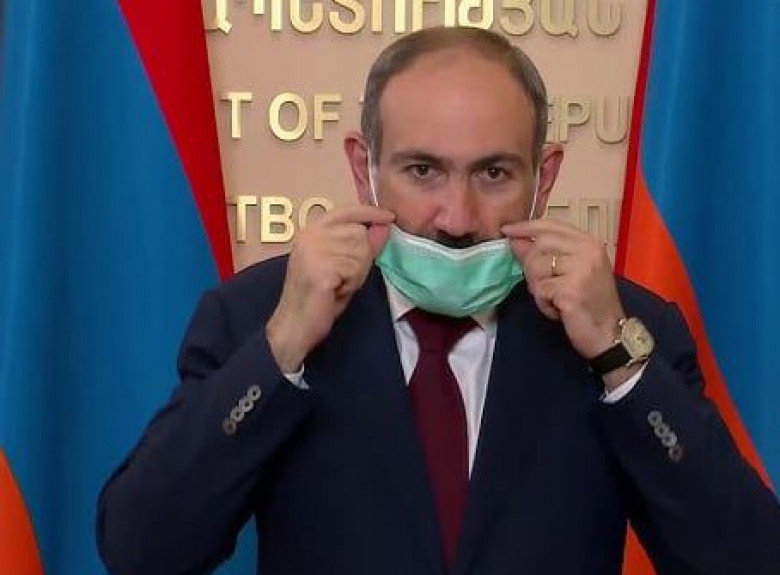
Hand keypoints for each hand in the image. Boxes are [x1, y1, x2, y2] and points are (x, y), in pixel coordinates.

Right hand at [266, 205, 394, 372]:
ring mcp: (313, 250)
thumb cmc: (319, 298)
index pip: (346, 210)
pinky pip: (354, 270)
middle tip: (343, 278)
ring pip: (360, 252)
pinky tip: (336, 291)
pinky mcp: (320, 268)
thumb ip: (362, 245)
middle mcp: (310, 235)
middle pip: (359, 233)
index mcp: (311, 231)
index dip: (369, 212)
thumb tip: (384, 225)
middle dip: (361, 258)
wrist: (295, 325)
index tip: (388, 216)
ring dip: (356, 273)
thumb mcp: (343, 266)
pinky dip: (351, 284)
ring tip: (338, 285)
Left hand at [502, 218, 624, 364]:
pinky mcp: (570, 290)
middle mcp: (588, 251)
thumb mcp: (571, 273)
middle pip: (540, 244)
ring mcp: (581, 269)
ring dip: (538, 288)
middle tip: (543, 286)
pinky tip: (559, 310)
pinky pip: (540, 290)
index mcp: (589, 243)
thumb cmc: (591, 305)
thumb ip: (545, 254)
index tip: (508, 230)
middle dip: (531, 266)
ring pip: (536, 266)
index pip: (551, 225)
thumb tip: (516, 239)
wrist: (610, 335)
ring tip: (555, 299)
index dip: (526, 227)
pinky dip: (544, 303)